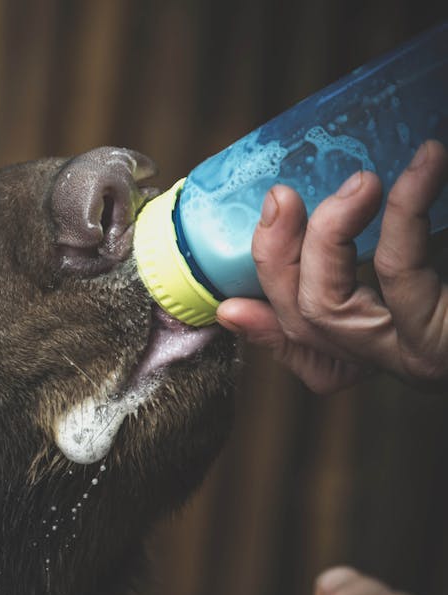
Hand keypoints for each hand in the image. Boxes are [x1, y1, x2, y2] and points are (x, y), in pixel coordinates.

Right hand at [216, 140, 447, 393]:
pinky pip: (396, 272)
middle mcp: (395, 361)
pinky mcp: (440, 343)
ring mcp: (416, 358)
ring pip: (325, 308)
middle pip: (300, 319)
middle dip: (276, 253)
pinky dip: (401, 212)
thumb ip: (391, 250)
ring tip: (361, 180)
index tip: (233, 296)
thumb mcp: (427, 264)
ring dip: (327, 232)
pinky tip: (422, 167)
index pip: (305, 345)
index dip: (262, 324)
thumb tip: (298, 235)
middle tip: (282, 195)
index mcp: (388, 352)